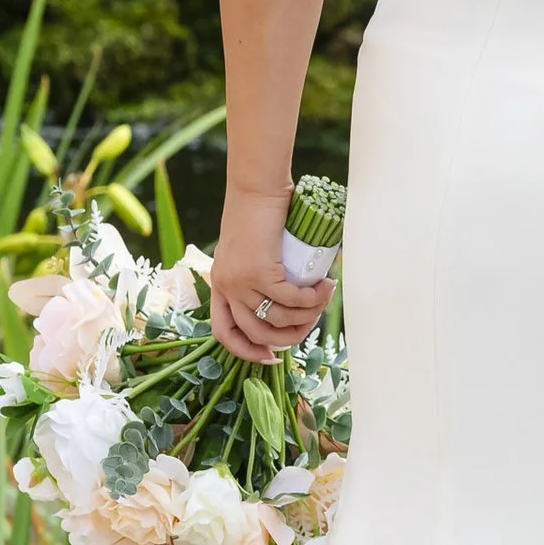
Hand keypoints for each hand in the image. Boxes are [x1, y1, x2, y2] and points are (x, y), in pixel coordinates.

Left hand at [210, 194, 329, 364]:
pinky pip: (290, 299)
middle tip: (311, 322)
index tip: (271, 356)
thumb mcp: (249, 249)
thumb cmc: (258, 214)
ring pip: (277, 318)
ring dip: (307, 314)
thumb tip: (289, 297)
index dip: (247, 351)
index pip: (224, 332)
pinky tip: (324, 288)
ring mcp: (240, 282)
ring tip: (324, 296)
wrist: (257, 189)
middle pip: (257, 332)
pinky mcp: (259, 272)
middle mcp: (226, 287)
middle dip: (289, 337)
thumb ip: (257, 272)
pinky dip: (311, 299)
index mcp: (219, 285)